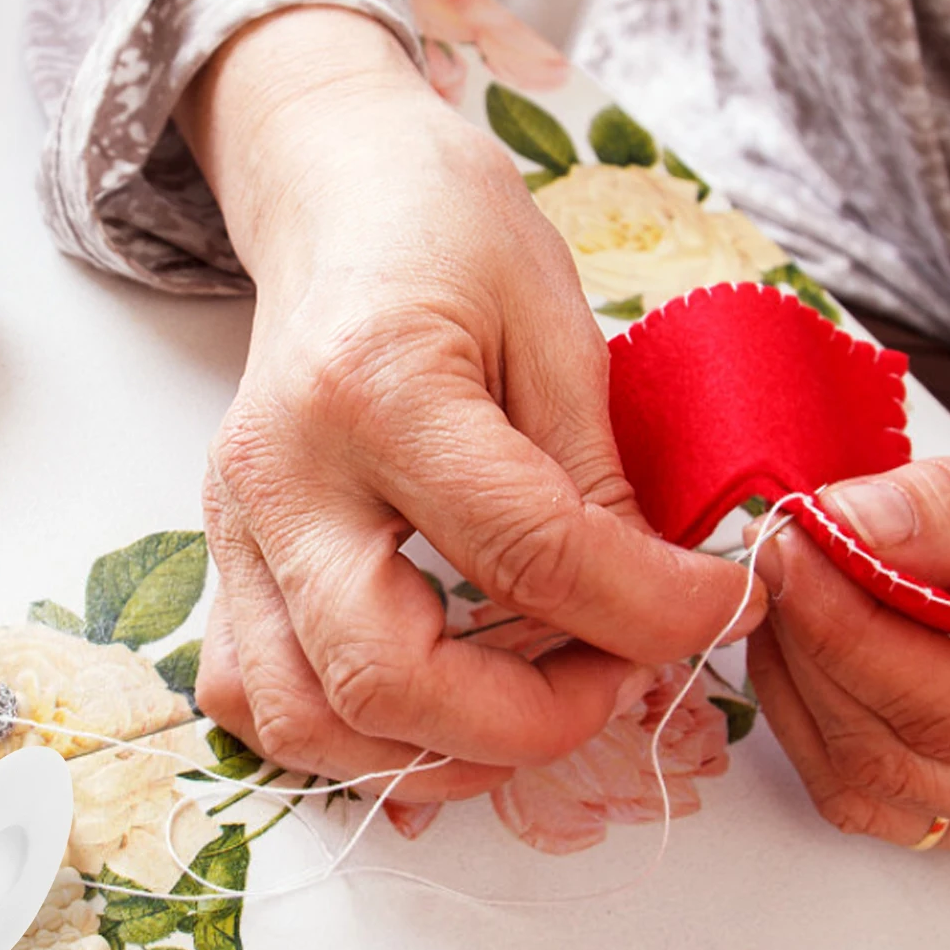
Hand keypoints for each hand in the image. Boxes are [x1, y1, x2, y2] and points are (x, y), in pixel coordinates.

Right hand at [175, 6, 761, 799]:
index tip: (726, 607)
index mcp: (377, 386)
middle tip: (617, 681)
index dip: (653, 611)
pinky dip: (340, 739)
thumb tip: (663, 614)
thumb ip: (596, 485)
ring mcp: (235, 521)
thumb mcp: (557, 329)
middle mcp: (280, 472)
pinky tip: (425, 711)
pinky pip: (252, 695)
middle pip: (385, 675)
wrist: (336, 197)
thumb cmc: (450, 233)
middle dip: (530, 723)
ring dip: (430, 751)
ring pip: (299, 718)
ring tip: (526, 704)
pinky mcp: (223, 551)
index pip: (528, 554)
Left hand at [748, 417, 949, 851]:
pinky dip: (839, 720)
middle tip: (778, 553)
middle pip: (895, 759)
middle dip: (810, 650)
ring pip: (880, 793)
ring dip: (809, 691)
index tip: (787, 545)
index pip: (945, 710)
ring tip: (799, 590)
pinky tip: (832, 638)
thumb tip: (843, 526)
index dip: (841, 625)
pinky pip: (899, 796)